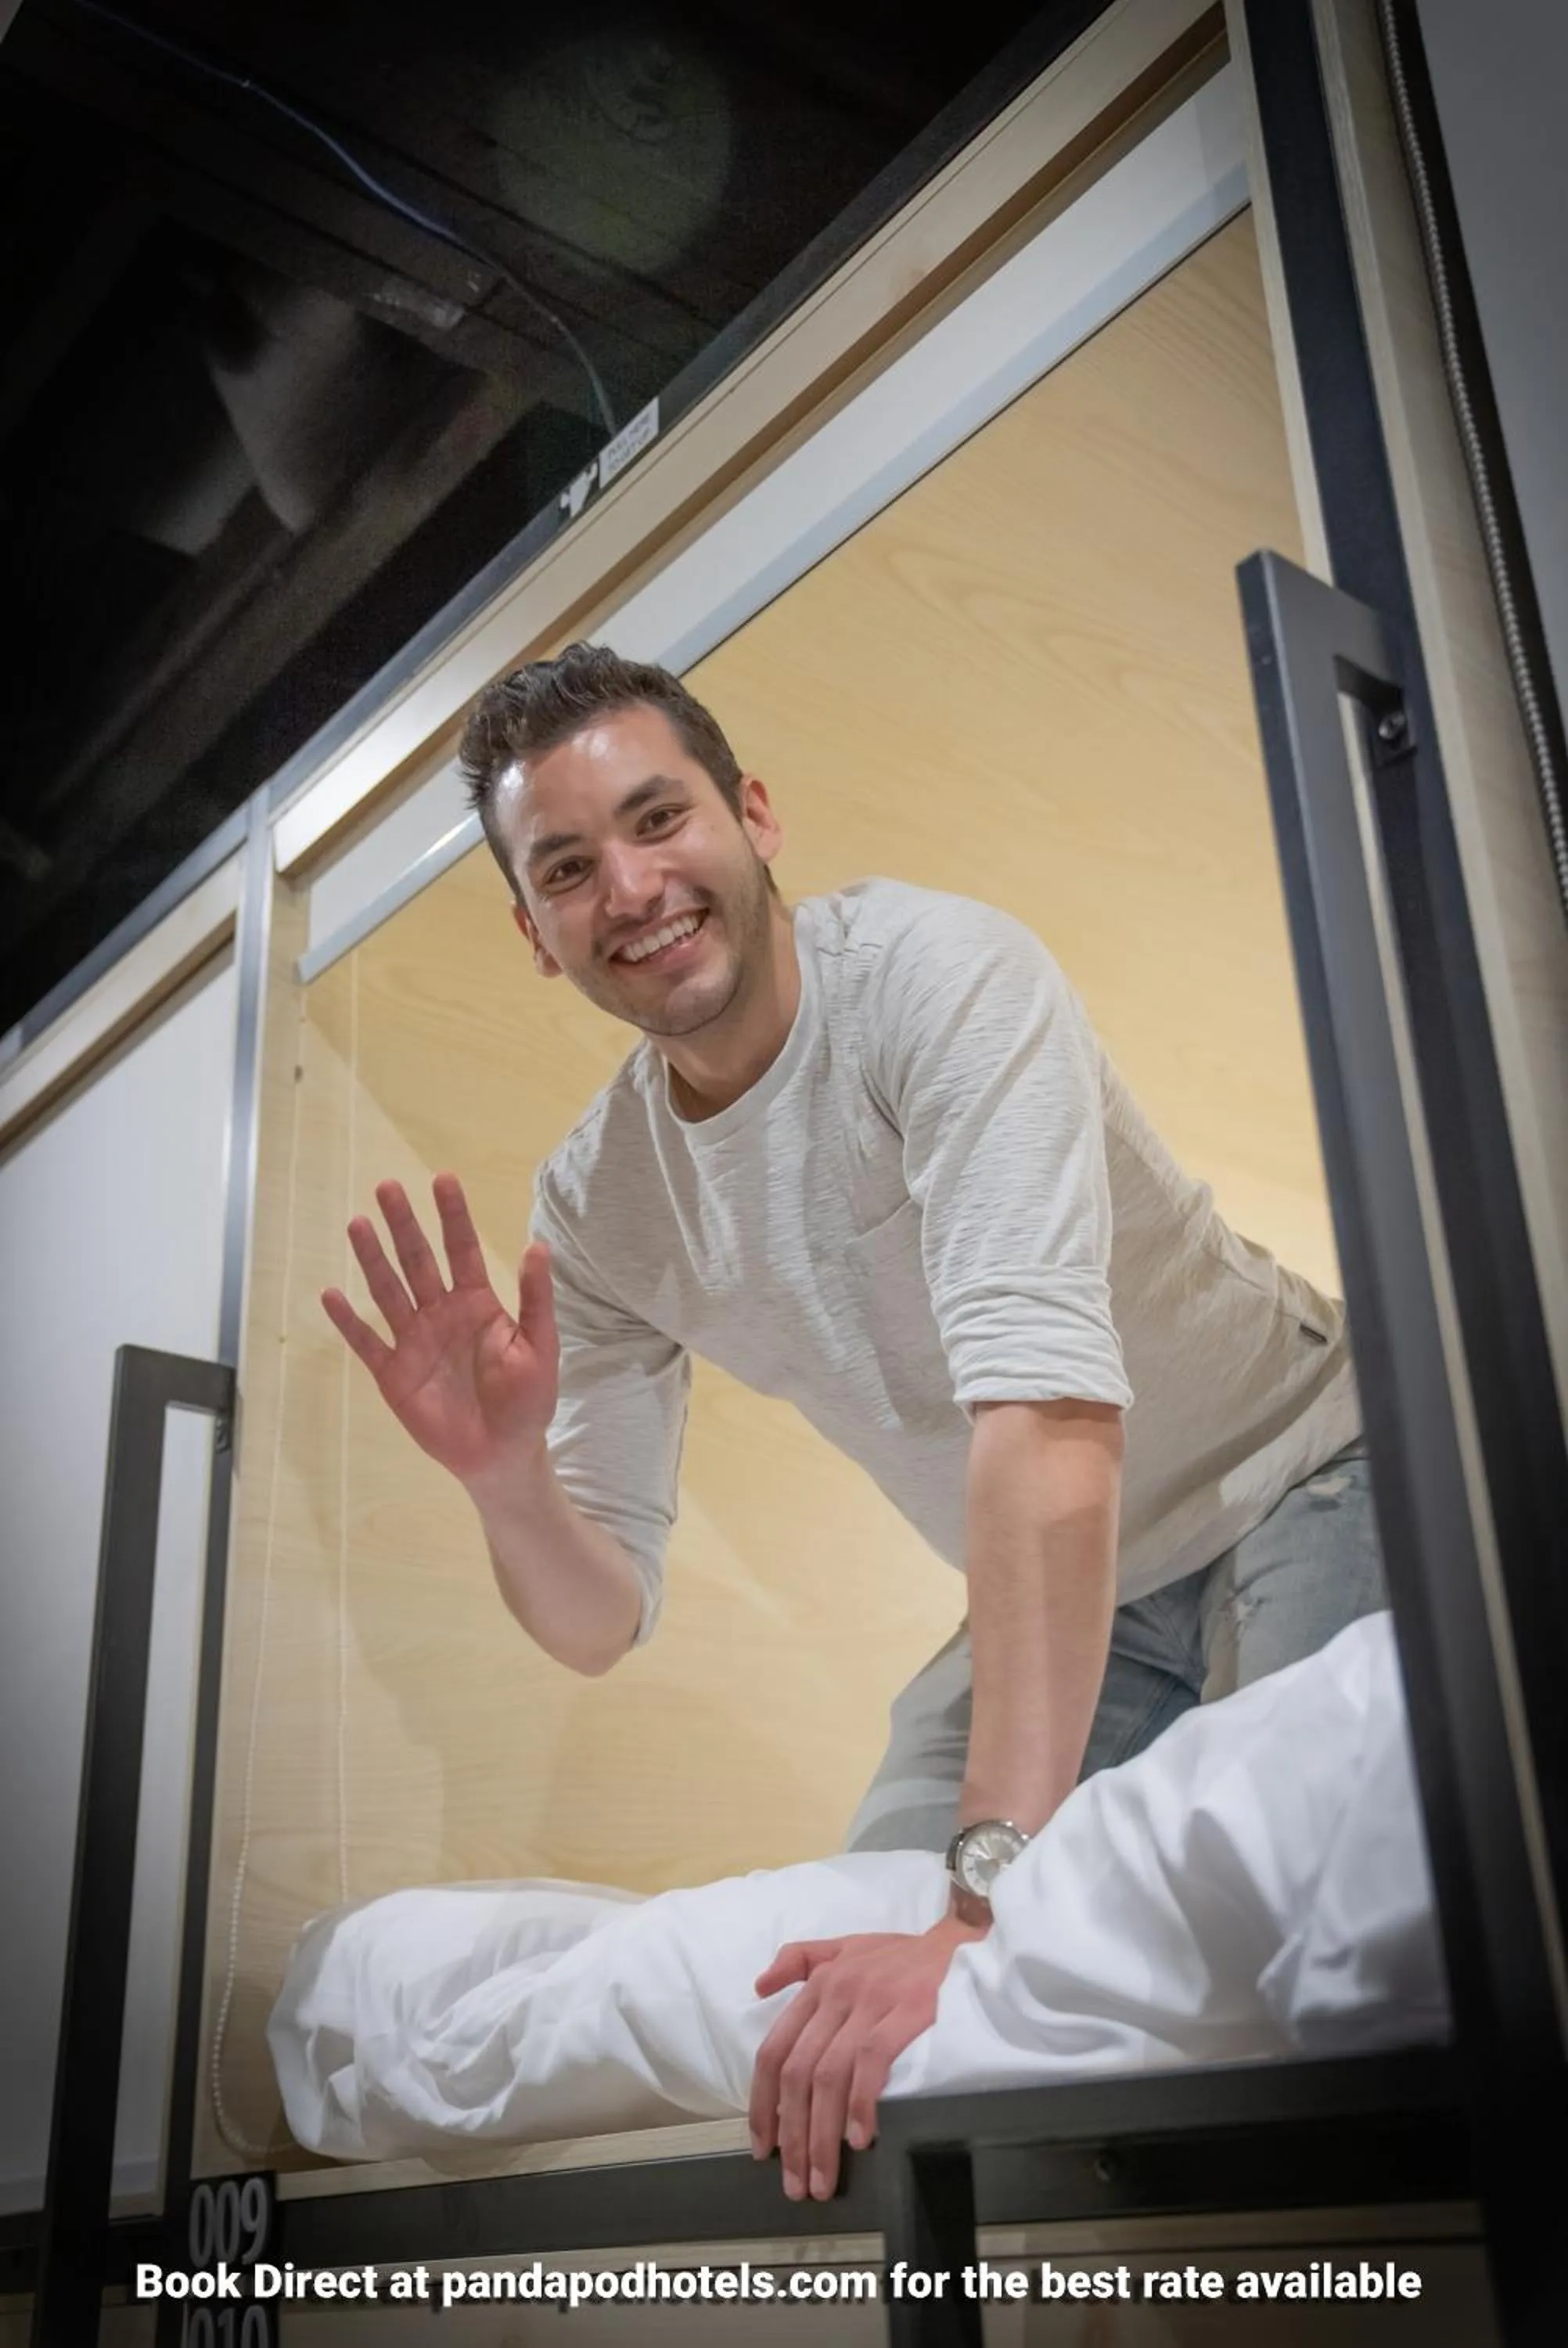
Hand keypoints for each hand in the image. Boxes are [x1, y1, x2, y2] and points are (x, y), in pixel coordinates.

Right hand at [321, 1172, 557, 1485]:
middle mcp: (441, 1313)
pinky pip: (367, 1342)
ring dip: (372, 1258)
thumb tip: (537, 1245)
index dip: (453, 1216)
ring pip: (388, 1291)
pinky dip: (348, 1321)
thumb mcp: (539, 1347)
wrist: (502, 1454)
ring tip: (357, 1224)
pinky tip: (331, 1294)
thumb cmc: (527, 1401)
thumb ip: (536, 1299)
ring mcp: (414, 1341)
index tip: (442, 1179)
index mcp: (478, 1304)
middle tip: (387, 1187)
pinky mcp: (394, 1373)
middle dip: (404, 1225)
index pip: (463, 1250)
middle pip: (418, 1260)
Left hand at [748, 1916, 983, 2199]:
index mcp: (819, 1984)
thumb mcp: (844, 1946)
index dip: (762, 2104)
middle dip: (791, 2136)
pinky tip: (858, 2139)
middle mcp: (837, 1992)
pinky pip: (871, 2063)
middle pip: (798, 2073)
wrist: (960, 1942)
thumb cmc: (901, 1954)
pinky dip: (859, 2104)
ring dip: (821, 2136)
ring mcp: (872, 2002)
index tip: (763, 2150)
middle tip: (794, 2183)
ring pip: (829, 2076)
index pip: (774, 2050)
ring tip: (823, 2180)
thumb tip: (758, 1986)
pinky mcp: (907, 2011)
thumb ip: (799, 1959)